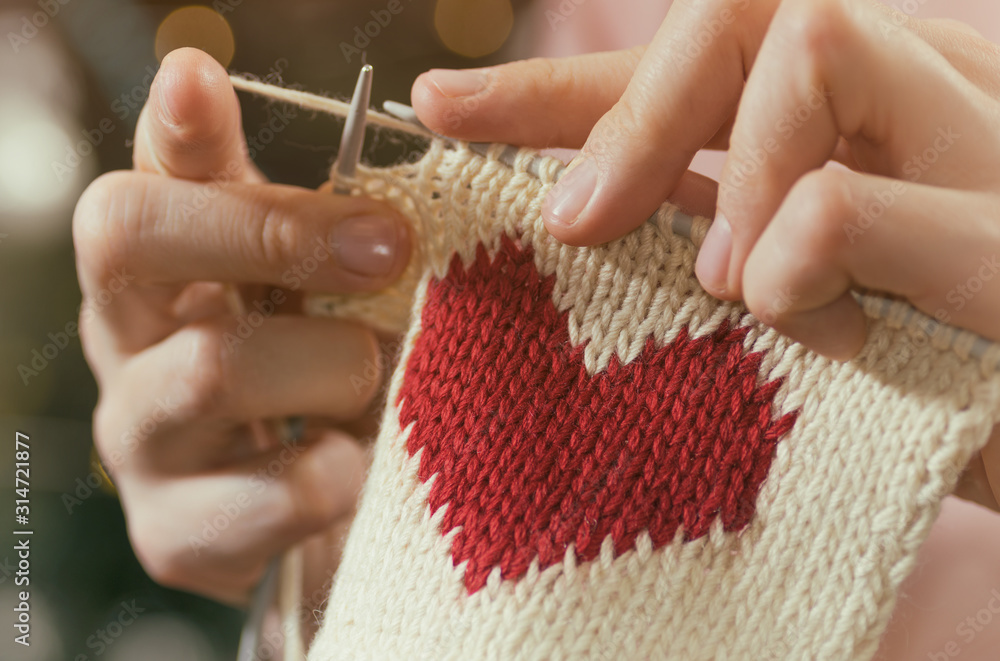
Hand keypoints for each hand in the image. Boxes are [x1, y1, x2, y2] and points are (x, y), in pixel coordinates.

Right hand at [73, 48, 410, 605]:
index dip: (170, 135)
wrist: (330, 507)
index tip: (203, 82)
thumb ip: (262, 192)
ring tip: (387, 371)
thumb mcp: (303, 276)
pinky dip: (341, 470)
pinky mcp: (178, 536)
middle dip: (276, 231)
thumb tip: (190, 69)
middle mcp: (126, 351)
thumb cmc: (322, 368)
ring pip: (211, 368)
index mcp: (155, 278)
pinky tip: (371, 463)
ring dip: (331, 360)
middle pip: (131, 247)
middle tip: (390, 246)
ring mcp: (142, 448)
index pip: (129, 191)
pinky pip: (268, 495)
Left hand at [410, 0, 999, 509]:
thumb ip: (705, 232)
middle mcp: (924, 89)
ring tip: (737, 288)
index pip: (694, 58)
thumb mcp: (790, 292)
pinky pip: (839, 200)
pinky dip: (789, 262)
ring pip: (810, 44)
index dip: (557, 85)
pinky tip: (806, 321)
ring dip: (733, 178)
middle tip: (574, 223)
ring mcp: (978, 139)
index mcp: (862, 109)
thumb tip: (571, 209)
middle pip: (742, 12)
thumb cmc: (916, 381)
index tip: (444, 109)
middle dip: (628, 116)